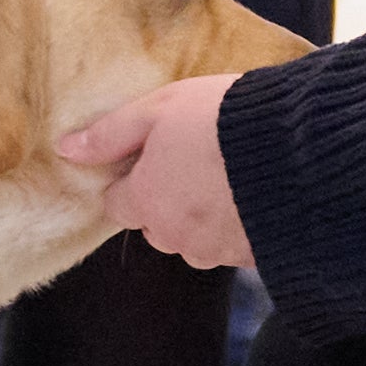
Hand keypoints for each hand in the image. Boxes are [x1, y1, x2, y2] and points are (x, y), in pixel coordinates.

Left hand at [59, 73, 251, 273]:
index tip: (153, 159)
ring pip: (194, 240)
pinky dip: (236, 225)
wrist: (299, 146)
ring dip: (202, 216)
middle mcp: (175, 235)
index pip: (117, 205)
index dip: (132, 181)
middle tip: (195, 161)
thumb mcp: (159, 108)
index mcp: (146, 201)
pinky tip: (252, 194)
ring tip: (228, 177)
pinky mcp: (252, 257)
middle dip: (167, 201)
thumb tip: (66, 149)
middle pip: (156, 226)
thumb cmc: (223, 119)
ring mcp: (215, 250)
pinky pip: (232, 245)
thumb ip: (110, 133)